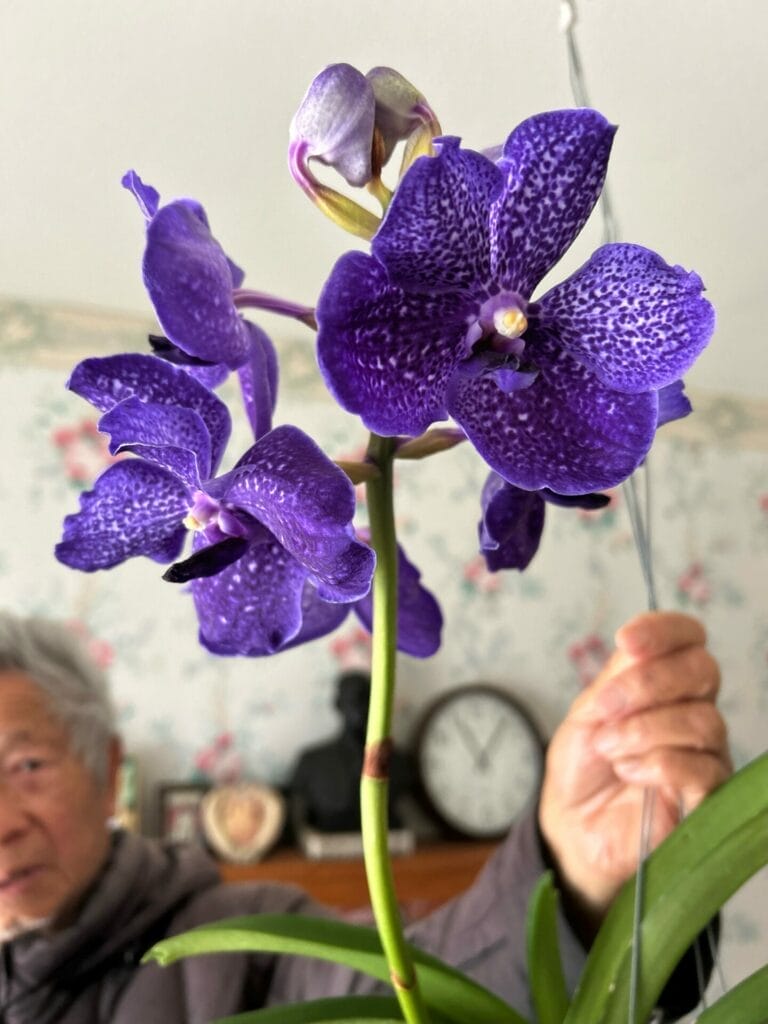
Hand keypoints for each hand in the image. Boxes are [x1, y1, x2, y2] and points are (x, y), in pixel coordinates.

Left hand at [539, 611, 730, 931]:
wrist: (573, 824)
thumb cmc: (582, 766)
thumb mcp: (587, 713)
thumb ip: (616, 679)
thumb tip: (636, 646)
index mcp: (664, 680)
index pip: (688, 638)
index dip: (663, 631)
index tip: (626, 641)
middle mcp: (693, 708)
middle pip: (702, 670)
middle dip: (647, 683)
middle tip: (604, 709)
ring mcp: (705, 751)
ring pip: (701, 720)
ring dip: (644, 730)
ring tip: (609, 749)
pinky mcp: (708, 794)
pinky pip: (700, 766)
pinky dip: (656, 764)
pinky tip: (628, 772)